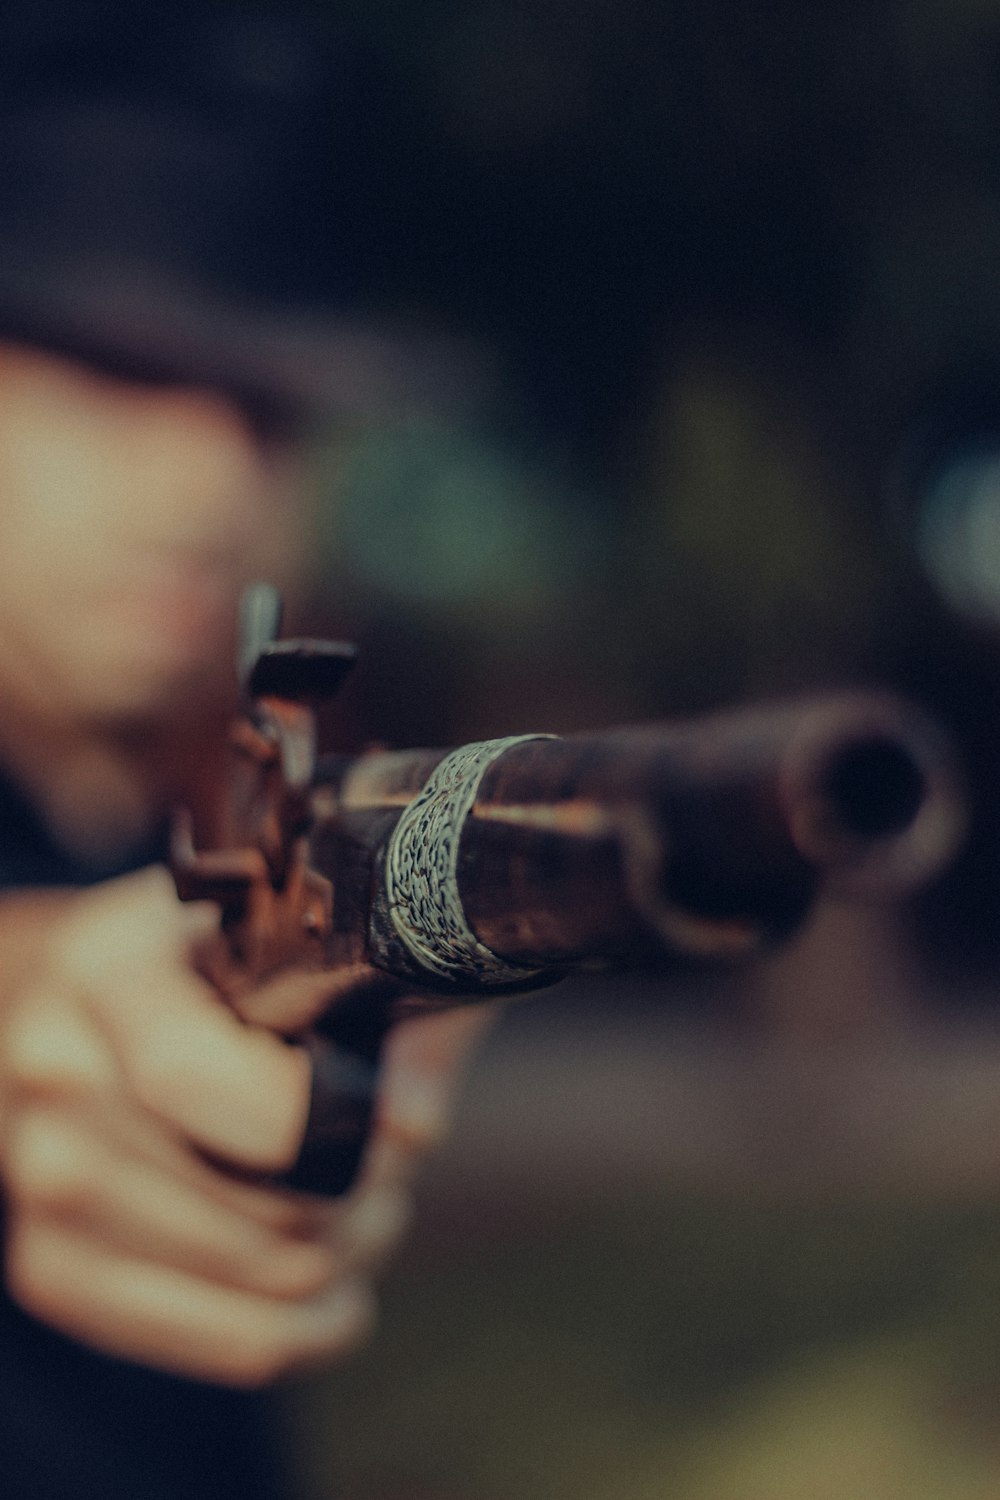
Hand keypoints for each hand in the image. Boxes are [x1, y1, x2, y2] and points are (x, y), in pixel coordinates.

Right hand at [0, 866, 487, 1385]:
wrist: (87, 1003)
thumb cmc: (212, 965)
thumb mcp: (290, 939)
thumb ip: (373, 1008)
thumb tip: (409, 1125)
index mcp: (105, 970)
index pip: (186, 1077)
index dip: (304, 1121)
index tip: (386, 1121)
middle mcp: (55, 1074)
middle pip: (243, 1198)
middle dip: (356, 1193)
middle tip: (388, 1163)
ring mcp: (42, 1181)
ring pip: (254, 1277)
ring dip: (341, 1256)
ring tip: (364, 1208)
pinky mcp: (55, 1269)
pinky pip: (226, 1340)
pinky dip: (307, 1327)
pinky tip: (334, 1287)